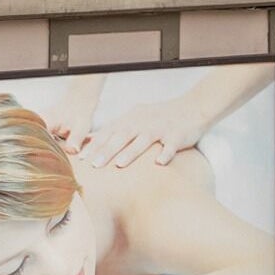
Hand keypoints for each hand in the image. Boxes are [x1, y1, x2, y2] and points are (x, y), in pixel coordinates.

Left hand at [69, 94, 217, 169]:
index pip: (109, 132)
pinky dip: (165, 153)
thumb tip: (94, 140)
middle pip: (122, 136)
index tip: (81, 158)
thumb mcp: (137, 118)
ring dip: (131, 152)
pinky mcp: (177, 135)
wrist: (192, 108)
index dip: (95, 144)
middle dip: (107, 150)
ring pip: (144, 140)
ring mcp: (161, 128)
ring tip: (119, 165)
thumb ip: (118, 128)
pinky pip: (171, 145)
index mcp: (132, 118)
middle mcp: (143, 122)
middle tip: (93, 165)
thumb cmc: (161, 117)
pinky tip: (159, 162)